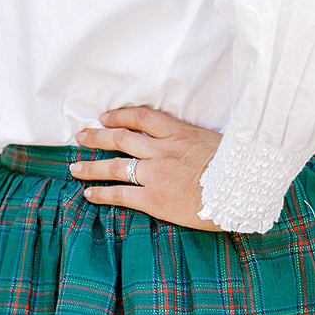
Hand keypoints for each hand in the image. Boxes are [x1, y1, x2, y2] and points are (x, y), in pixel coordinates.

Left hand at [69, 105, 223, 230]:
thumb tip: (195, 147)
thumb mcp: (216, 145)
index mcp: (178, 133)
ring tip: (74, 167)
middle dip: (97, 136)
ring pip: (115, 165)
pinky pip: (120, 193)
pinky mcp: (153, 198)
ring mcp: (156, 173)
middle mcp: (162, 150)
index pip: (142, 117)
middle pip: (121, 138)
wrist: (240, 191)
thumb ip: (197, 143)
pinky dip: (101, 193)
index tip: (105, 116)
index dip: (120, 115)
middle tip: (81, 136)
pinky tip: (88, 194)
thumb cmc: (236, 171)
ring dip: (92, 165)